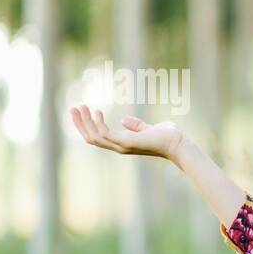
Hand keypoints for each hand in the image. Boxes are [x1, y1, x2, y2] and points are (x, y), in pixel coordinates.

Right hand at [69, 105, 183, 161]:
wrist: (179, 145)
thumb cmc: (166, 138)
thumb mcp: (147, 129)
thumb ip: (136, 126)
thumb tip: (124, 120)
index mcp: (121, 143)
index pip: (97, 137)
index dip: (86, 126)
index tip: (80, 112)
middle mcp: (119, 147)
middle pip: (91, 138)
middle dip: (80, 124)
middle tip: (73, 108)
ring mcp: (123, 146)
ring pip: (95, 136)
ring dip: (85, 122)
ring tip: (81, 107)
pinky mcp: (128, 142)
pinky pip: (106, 134)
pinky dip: (98, 123)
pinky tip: (96, 111)